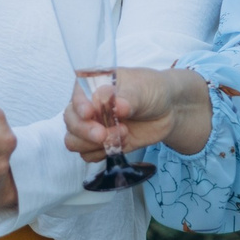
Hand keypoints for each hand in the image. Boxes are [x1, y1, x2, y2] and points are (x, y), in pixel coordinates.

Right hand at [63, 67, 211, 159]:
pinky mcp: (102, 144)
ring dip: (94, 145)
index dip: (79, 107)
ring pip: (74, 142)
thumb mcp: (143, 88)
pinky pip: (89, 155)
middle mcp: (88, 106)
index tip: (90, 113)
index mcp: (93, 85)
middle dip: (85, 131)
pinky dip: (102, 153)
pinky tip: (122, 143)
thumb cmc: (152, 90)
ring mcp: (93, 126)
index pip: (76, 96)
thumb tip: (118, 106)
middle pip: (70, 122)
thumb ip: (129, 97)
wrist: (168, 110)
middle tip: (104, 134)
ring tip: (122, 135)